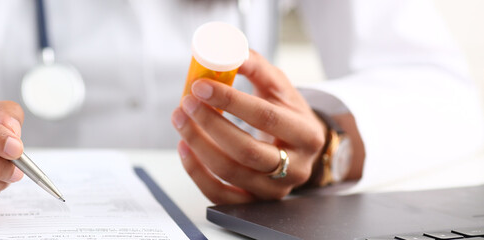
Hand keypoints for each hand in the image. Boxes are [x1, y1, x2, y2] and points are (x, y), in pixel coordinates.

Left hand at [171, 50, 326, 203]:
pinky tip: (184, 148)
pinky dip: (196, 172)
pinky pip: (219, 194)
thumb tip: (228, 52)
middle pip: (246, 150)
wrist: (300, 149)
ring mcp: (274, 189)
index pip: (266, 117)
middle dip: (210, 124)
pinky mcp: (253, 202)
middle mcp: (295, 166)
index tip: (200, 86)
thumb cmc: (286, 114)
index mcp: (306, 133)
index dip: (230, 101)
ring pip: (230, 173)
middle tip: (186, 103)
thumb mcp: (280, 88)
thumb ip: (256, 67)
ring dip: (198, 145)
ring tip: (180, 120)